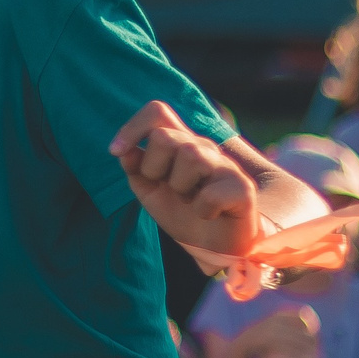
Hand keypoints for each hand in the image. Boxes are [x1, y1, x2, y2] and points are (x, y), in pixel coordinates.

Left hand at [110, 102, 258, 256]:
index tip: (116, 152)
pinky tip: (208, 213)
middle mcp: (203, 147)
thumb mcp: (149, 190)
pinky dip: (202, 209)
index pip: (157, 112)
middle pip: (164, 136)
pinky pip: (210, 194)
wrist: (213, 246)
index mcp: (179, 143)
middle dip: (153, 168)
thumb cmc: (181, 212)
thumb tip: (123, 151)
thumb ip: (135, 168)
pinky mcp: (242, 188)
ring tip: (190, 199)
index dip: (132, 127)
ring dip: (180, 188)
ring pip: (190, 156)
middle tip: (168, 188)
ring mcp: (225, 165)